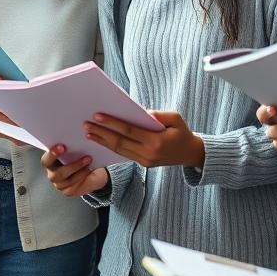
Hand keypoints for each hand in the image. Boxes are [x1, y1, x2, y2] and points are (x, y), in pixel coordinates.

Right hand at [41, 145, 108, 196]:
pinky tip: (88, 168)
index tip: (62, 146)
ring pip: (66, 178)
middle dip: (70, 164)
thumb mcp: (73, 151)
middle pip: (56, 173)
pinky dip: (82, 174)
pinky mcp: (68, 191)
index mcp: (50, 162)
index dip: (52, 154)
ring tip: (88, 159)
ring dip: (78, 167)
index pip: (46, 160)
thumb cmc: (79, 158)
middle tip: (83, 156)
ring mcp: (59, 184)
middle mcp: (52, 173)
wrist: (91, 174)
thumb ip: (69, 147)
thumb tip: (72, 136)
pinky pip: (74, 183)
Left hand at [84, 110, 204, 168]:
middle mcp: (148, 153)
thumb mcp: (175, 118)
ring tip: (88, 133)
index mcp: (156, 141)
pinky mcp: (143, 163)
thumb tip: (140, 112)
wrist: (191, 154)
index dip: (112, 123)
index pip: (129, 131)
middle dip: (101, 133)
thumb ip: (158, 115)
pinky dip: (111, 147)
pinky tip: (101, 141)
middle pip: (120, 142)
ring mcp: (145, 160)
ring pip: (119, 150)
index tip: (98, 116)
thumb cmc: (182, 132)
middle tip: (86, 125)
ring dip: (102, 141)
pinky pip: (124, 154)